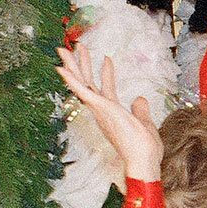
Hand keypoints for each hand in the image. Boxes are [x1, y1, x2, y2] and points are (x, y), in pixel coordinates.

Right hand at [56, 45, 162, 181]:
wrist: (143, 160)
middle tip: (76, 47)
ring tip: (64, 49)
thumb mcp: (144, 122)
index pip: (106, 89)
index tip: (106, 58)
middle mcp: (101, 110)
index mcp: (111, 113)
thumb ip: (140, 110)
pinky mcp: (100, 108)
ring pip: (83, 83)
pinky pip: (83, 91)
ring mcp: (99, 109)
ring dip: (74, 65)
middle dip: (82, 64)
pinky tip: (62, 69)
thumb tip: (139, 98)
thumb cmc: (143, 147)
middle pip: (88, 82)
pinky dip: (72, 80)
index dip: (105, 73)